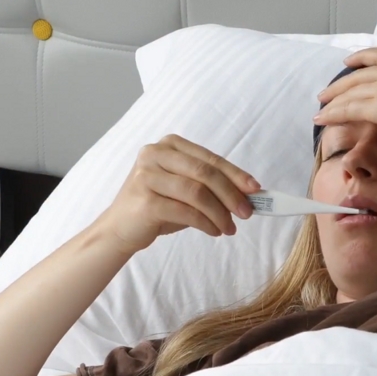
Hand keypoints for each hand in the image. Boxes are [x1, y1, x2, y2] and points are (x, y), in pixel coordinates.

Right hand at [99, 134, 260, 254]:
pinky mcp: (145, 201)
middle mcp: (155, 154)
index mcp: (169, 145)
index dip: (236, 174)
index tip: (256, 189)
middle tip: (247, 213)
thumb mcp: (185, 189)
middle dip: (231, 194)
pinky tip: (214, 231)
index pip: (210, 159)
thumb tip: (249, 194)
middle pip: (205, 173)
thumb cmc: (157, 206)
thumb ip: (210, 186)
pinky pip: (186, 212)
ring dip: (220, 213)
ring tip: (229, 228)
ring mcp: (147, 176)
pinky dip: (206, 223)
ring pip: (197, 193)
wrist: (120, 228)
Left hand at [313, 41, 376, 138]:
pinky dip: (332, 114)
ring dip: (331, 103)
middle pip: (356, 77)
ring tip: (320, 112)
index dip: (360, 58)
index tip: (348, 62)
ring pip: (349, 94)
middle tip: (325, 95)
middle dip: (338, 86)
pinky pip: (348, 109)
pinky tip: (321, 120)